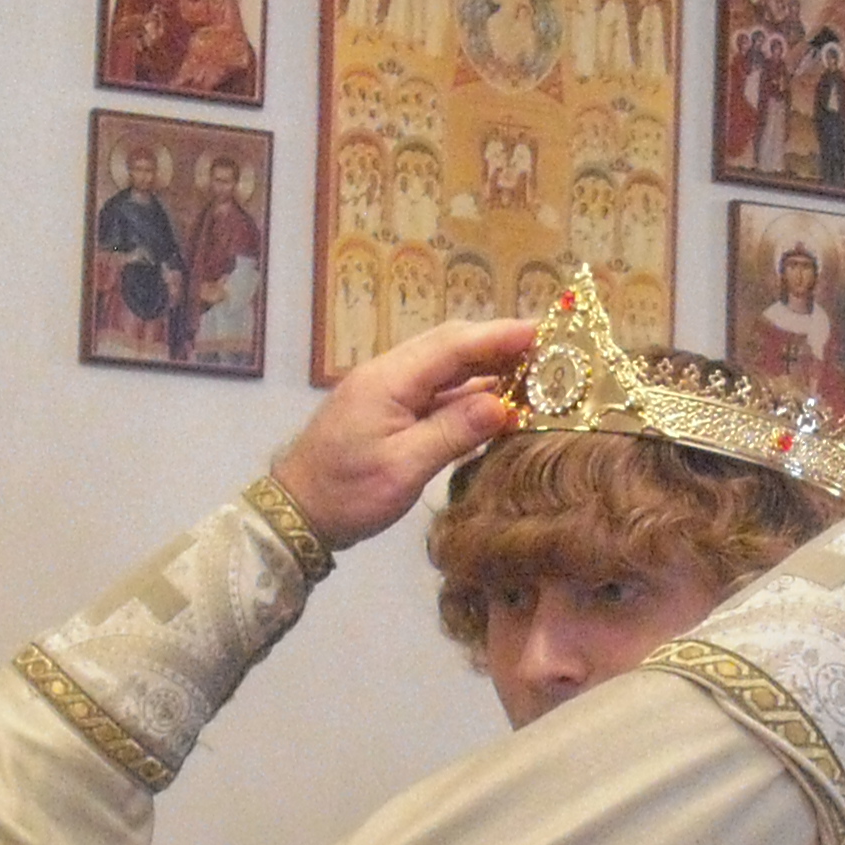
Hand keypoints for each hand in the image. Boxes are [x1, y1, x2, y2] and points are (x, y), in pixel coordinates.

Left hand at [270, 317, 536, 549]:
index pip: (453, 346)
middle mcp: (390, 375)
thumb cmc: (347, 494)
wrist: (296, 512)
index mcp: (390, 380)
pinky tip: (499, 402)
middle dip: (499, 343)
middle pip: (451, 346)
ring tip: (533, 371)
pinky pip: (438, 392)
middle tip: (548, 348)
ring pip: (446, 368)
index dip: (499, 336)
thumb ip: (452, 433)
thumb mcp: (402, 469)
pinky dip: (470, 392)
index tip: (542, 331)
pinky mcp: (391, 411)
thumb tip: (502, 406)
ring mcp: (390, 392)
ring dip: (487, 367)